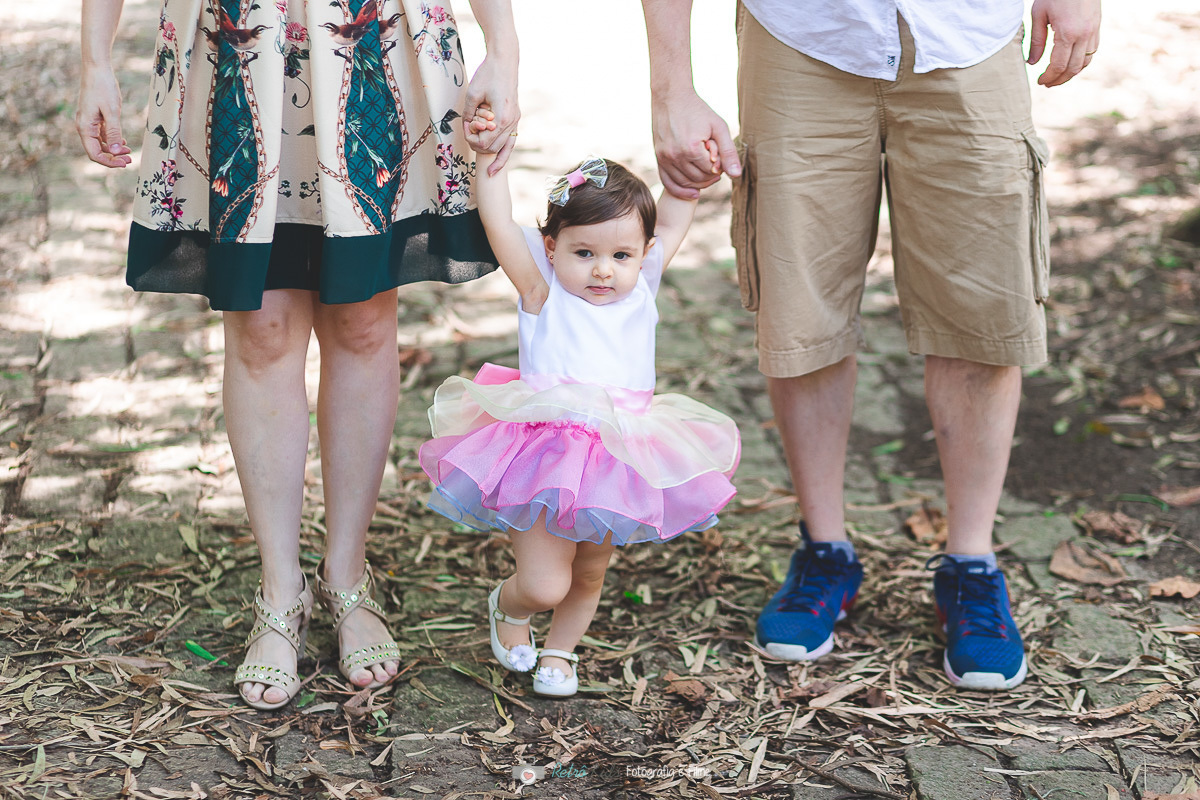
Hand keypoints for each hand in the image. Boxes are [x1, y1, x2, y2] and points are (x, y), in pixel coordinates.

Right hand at [77, 67, 131, 167]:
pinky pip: (102, 134)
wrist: (97, 68)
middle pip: (97, 150)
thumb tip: (114, 152)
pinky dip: (112, 140)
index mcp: (85, 127)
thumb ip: (113, 132)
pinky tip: (123, 141)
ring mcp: (89, 122)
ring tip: (129, 150)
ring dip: (113, 149)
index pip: (95, 153)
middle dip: (113, 157)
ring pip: (100, 143)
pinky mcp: (94, 117)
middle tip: (130, 159)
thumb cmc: (103, 87)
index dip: (109, 162)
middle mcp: (84, 126)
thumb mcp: (112, 111)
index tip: (125, 163)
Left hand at [464, 55, 518, 174]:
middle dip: (480, 147)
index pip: (484, 142)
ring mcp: (515, 120)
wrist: (504, 62)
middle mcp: (511, 122)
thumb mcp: (472, 94)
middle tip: (469, 138)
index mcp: (501, 118)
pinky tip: (499, 163)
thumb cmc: (488, 75)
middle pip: (494, 148)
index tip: (465, 127)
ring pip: (506, 148)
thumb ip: (468, 114)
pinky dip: (505, 152)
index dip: (471, 139)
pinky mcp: (515, 117)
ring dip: (494, 155)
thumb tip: (466, 127)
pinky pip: (511, 140)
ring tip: (489, 170)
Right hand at [651, 89, 738, 199]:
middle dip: (710, 175)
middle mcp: (675, 156)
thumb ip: (728, 151)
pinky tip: (693, 193)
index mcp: (691, 148)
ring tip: (707, 172)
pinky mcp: (658, 158)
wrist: (671, 97)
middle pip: (698, 179)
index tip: (720, 156)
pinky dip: (680, 191)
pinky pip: (668, 182)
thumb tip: (736, 175)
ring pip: (685, 183)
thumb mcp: (718, 126)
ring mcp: (665, 158)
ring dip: (699, 182)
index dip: (719, 167)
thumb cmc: (697, 110)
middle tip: (715, 165)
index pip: (710, 171)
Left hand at [1028, 0, 1101, 86]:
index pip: (1058, 65)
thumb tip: (1032, 63)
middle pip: (1073, 68)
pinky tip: (1071, 63)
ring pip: (1085, 62)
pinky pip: (1092, 51)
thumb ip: (1036, 40)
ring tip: (1058, 77)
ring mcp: (1093, 31)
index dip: (1048, 77)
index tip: (1040, 81)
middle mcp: (1084, 35)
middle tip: (1047, 84)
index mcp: (1067, 33)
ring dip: (1072, 73)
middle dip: (1059, 80)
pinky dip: (1082, 62)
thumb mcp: (1039, 14)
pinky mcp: (1097, 27)